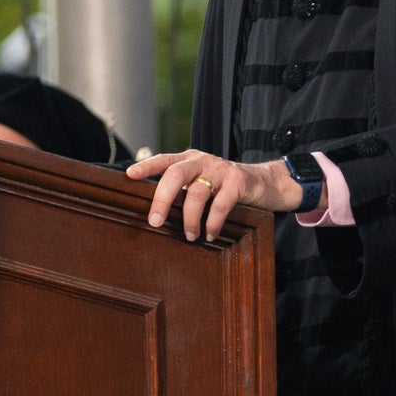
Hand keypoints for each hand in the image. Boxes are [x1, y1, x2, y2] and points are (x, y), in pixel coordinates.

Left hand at [126, 149, 302, 241]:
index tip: (130, 175)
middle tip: (155, 221)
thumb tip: (155, 213)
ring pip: (197, 193)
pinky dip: (212, 223)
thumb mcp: (203, 181)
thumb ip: (184, 189)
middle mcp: (203, 161)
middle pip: (175, 174)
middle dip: (162, 199)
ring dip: (190, 218)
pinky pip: (221, 204)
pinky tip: (210, 234)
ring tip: (189, 236)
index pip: (164, 159)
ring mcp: (221, 169)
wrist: (266, 182)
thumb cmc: (226, 186)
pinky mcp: (238, 181)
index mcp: (190, 159)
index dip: (147, 166)